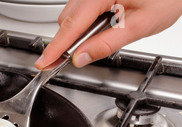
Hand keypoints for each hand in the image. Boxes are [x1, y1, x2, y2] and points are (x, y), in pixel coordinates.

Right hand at [35, 0, 181, 68]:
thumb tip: (82, 58)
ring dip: (81, 31)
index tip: (43, 63)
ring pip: (72, 14)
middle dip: (71, 41)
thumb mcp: (139, 26)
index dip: (55, 49)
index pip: (70, 27)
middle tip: (84, 55)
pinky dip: (87, 21)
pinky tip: (108, 21)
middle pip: (67, 21)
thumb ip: (106, 44)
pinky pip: (81, 8)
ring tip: (110, 30)